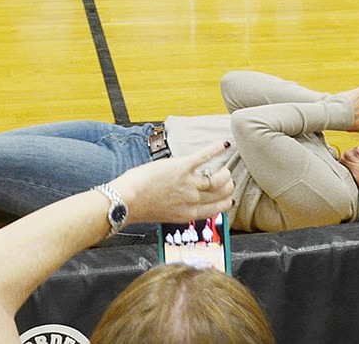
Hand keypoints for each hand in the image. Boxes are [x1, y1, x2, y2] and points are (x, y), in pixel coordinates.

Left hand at [111, 141, 234, 225]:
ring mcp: (189, 183)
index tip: (230, 198)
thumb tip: (182, 201)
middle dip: (228, 186)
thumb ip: (178, 208)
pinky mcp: (182, 167)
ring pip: (218, 178)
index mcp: (189, 214)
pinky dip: (216, 148)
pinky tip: (225, 144)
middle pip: (221, 193)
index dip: (226, 202)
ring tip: (225, 168)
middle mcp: (193, 200)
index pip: (217, 209)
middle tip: (227, 180)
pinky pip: (204, 156)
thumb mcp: (165, 213)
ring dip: (225, 172)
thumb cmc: (140, 206)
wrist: (127, 200)